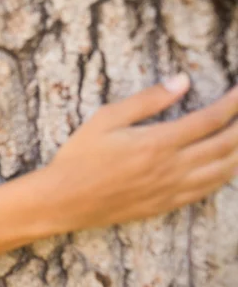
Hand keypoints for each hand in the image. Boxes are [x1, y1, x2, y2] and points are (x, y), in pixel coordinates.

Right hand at [47, 74, 237, 229]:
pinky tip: (226, 168)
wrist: (64, 200)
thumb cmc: (80, 156)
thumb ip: (147, 100)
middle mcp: (172, 167)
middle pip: (224, 146)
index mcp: (158, 142)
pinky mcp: (165, 205)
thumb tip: (182, 81)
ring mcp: (171, 189)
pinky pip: (205, 191)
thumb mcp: (105, 119)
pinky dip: (223, 176)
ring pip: (222, 171)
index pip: (210, 119)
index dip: (233, 104)